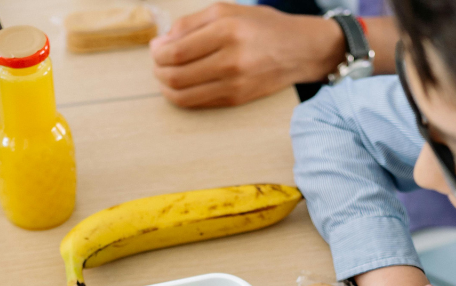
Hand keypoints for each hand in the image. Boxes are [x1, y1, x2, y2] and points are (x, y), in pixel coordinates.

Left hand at [150, 3, 343, 107]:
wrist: (300, 49)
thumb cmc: (261, 26)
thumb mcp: (226, 10)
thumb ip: (190, 24)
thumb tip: (160, 43)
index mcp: (227, 30)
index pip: (177, 51)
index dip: (158, 53)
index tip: (155, 49)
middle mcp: (231, 59)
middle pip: (176, 76)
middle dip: (158, 70)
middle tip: (158, 63)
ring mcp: (235, 83)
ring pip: (183, 95)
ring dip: (166, 87)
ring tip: (165, 76)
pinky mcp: (237, 99)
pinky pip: (198, 103)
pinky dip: (182, 97)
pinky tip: (181, 86)